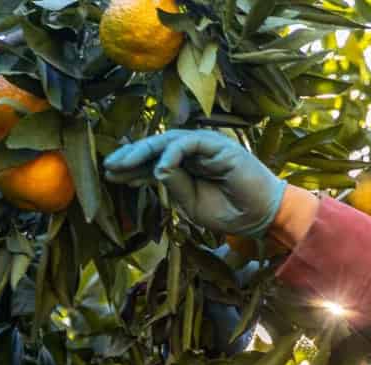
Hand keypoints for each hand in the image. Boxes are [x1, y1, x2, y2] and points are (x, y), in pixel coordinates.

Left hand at [103, 129, 285, 237]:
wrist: (261, 216)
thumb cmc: (231, 213)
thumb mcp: (193, 206)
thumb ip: (175, 187)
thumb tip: (156, 167)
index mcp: (187, 169)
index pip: (154, 163)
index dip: (133, 168)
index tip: (111, 176)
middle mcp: (193, 153)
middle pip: (156, 148)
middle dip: (131, 156)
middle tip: (108, 166)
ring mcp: (205, 146)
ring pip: (167, 141)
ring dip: (143, 151)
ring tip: (123, 164)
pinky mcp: (217, 144)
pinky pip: (188, 143)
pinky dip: (171, 153)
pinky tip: (159, 167)